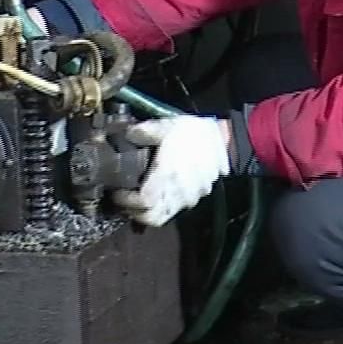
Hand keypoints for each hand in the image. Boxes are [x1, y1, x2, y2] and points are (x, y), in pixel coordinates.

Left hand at [111, 117, 230, 226]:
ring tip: (140, 198)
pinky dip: (163, 206)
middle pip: (151, 218)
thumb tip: (127, 136)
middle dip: (135, 213)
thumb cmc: (193, 133)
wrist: (224, 140)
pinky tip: (159, 192)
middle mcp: (177, 192)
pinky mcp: (196, 197)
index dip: (127, 201)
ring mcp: (188, 198)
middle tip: (126, 200)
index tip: (118, 193)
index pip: (144, 202)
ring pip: (163, 216)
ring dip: (149, 212)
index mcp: (166, 175)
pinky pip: (175, 209)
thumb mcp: (165, 126)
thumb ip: (142, 132)